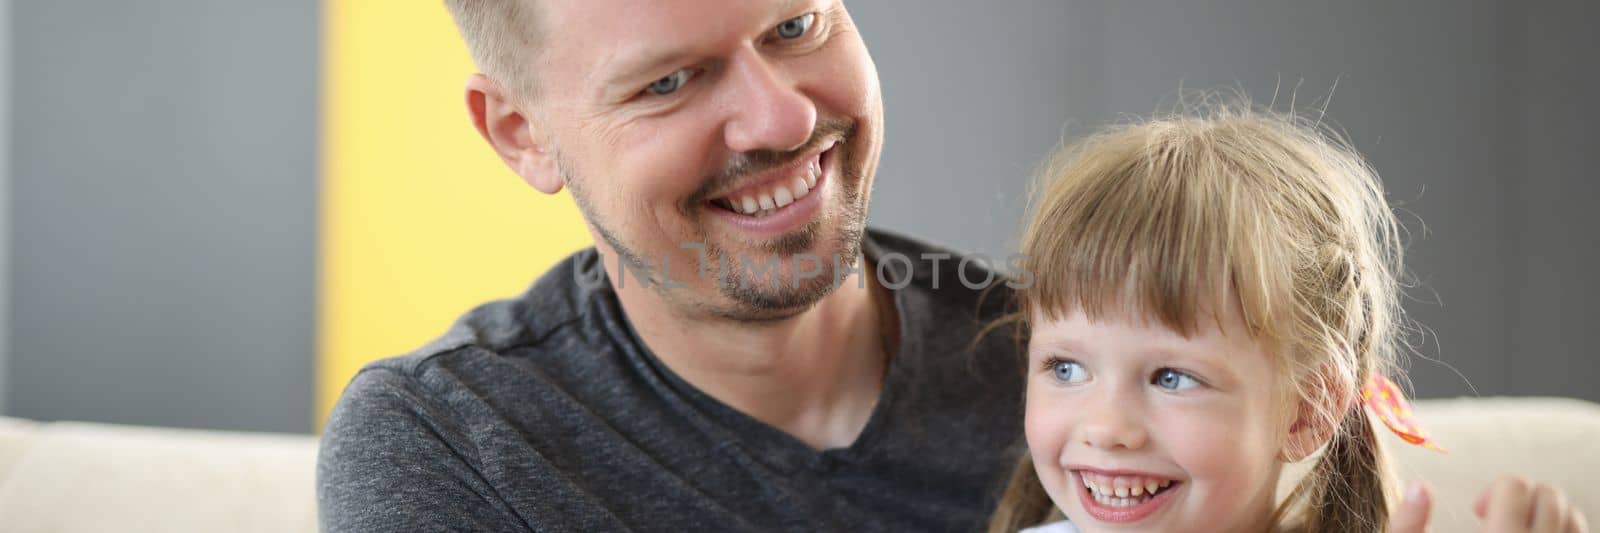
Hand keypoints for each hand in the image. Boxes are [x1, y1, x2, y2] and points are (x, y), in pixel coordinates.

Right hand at [1388, 477, 1589, 532]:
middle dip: (1521, 498)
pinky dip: (1562, 529)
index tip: (1478, 510)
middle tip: (1494, 520)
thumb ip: (1405, 525)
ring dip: (1545, 514)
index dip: (1494, 489)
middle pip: (1548, 495)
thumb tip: (1421, 486)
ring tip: (1516, 530)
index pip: (1515, 486)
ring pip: (1571, 516)